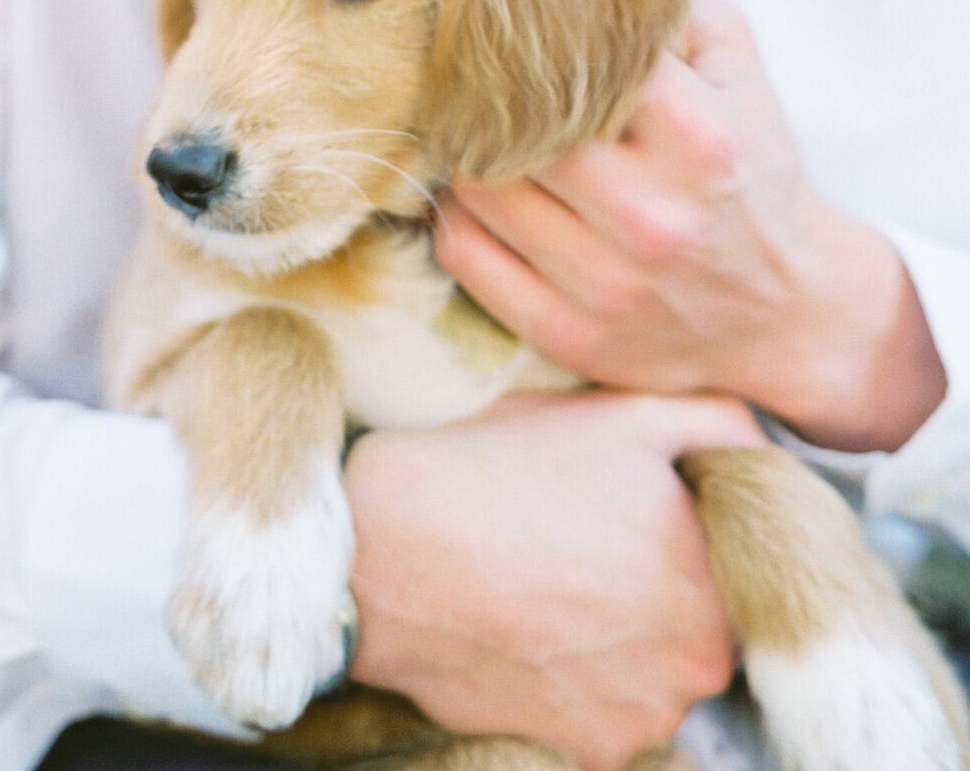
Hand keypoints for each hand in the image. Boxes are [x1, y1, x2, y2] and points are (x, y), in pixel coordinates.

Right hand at [344, 390, 762, 770]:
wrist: (388, 549)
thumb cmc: (508, 471)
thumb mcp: (624, 416)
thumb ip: (721, 426)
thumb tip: (765, 450)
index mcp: (720, 588)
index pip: (740, 562)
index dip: (689, 527)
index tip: (637, 507)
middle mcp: (695, 673)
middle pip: (701, 622)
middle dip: (660, 584)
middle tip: (590, 539)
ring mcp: (636, 723)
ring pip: (655, 671)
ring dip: (623, 637)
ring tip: (554, 580)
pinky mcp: (580, 754)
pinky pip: (605, 712)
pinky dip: (580, 678)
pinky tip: (535, 625)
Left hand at [435, 0, 945, 451]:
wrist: (788, 314)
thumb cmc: (750, 175)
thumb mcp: (739, 74)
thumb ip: (672, 6)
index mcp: (700, 141)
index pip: (578, 64)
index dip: (535, 40)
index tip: (512, 25)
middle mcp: (653, 217)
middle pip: (512, 128)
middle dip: (485, 96)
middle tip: (467, 72)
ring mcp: (608, 285)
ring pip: (477, 189)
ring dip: (466, 153)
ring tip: (476, 131)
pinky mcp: (569, 335)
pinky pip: (465, 256)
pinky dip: (457, 216)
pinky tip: (480, 195)